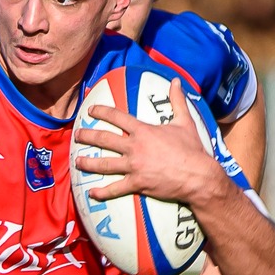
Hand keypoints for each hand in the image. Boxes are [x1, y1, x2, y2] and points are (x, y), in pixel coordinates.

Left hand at [72, 78, 225, 207]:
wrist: (198, 176)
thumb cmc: (192, 150)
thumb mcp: (185, 122)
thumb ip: (177, 101)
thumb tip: (177, 81)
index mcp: (143, 131)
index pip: (117, 117)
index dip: (102, 111)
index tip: (91, 111)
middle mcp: (134, 147)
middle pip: (104, 139)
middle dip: (87, 136)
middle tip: (77, 136)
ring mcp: (134, 166)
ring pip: (104, 164)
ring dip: (88, 163)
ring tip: (77, 162)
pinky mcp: (137, 184)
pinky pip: (115, 189)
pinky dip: (102, 192)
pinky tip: (92, 193)